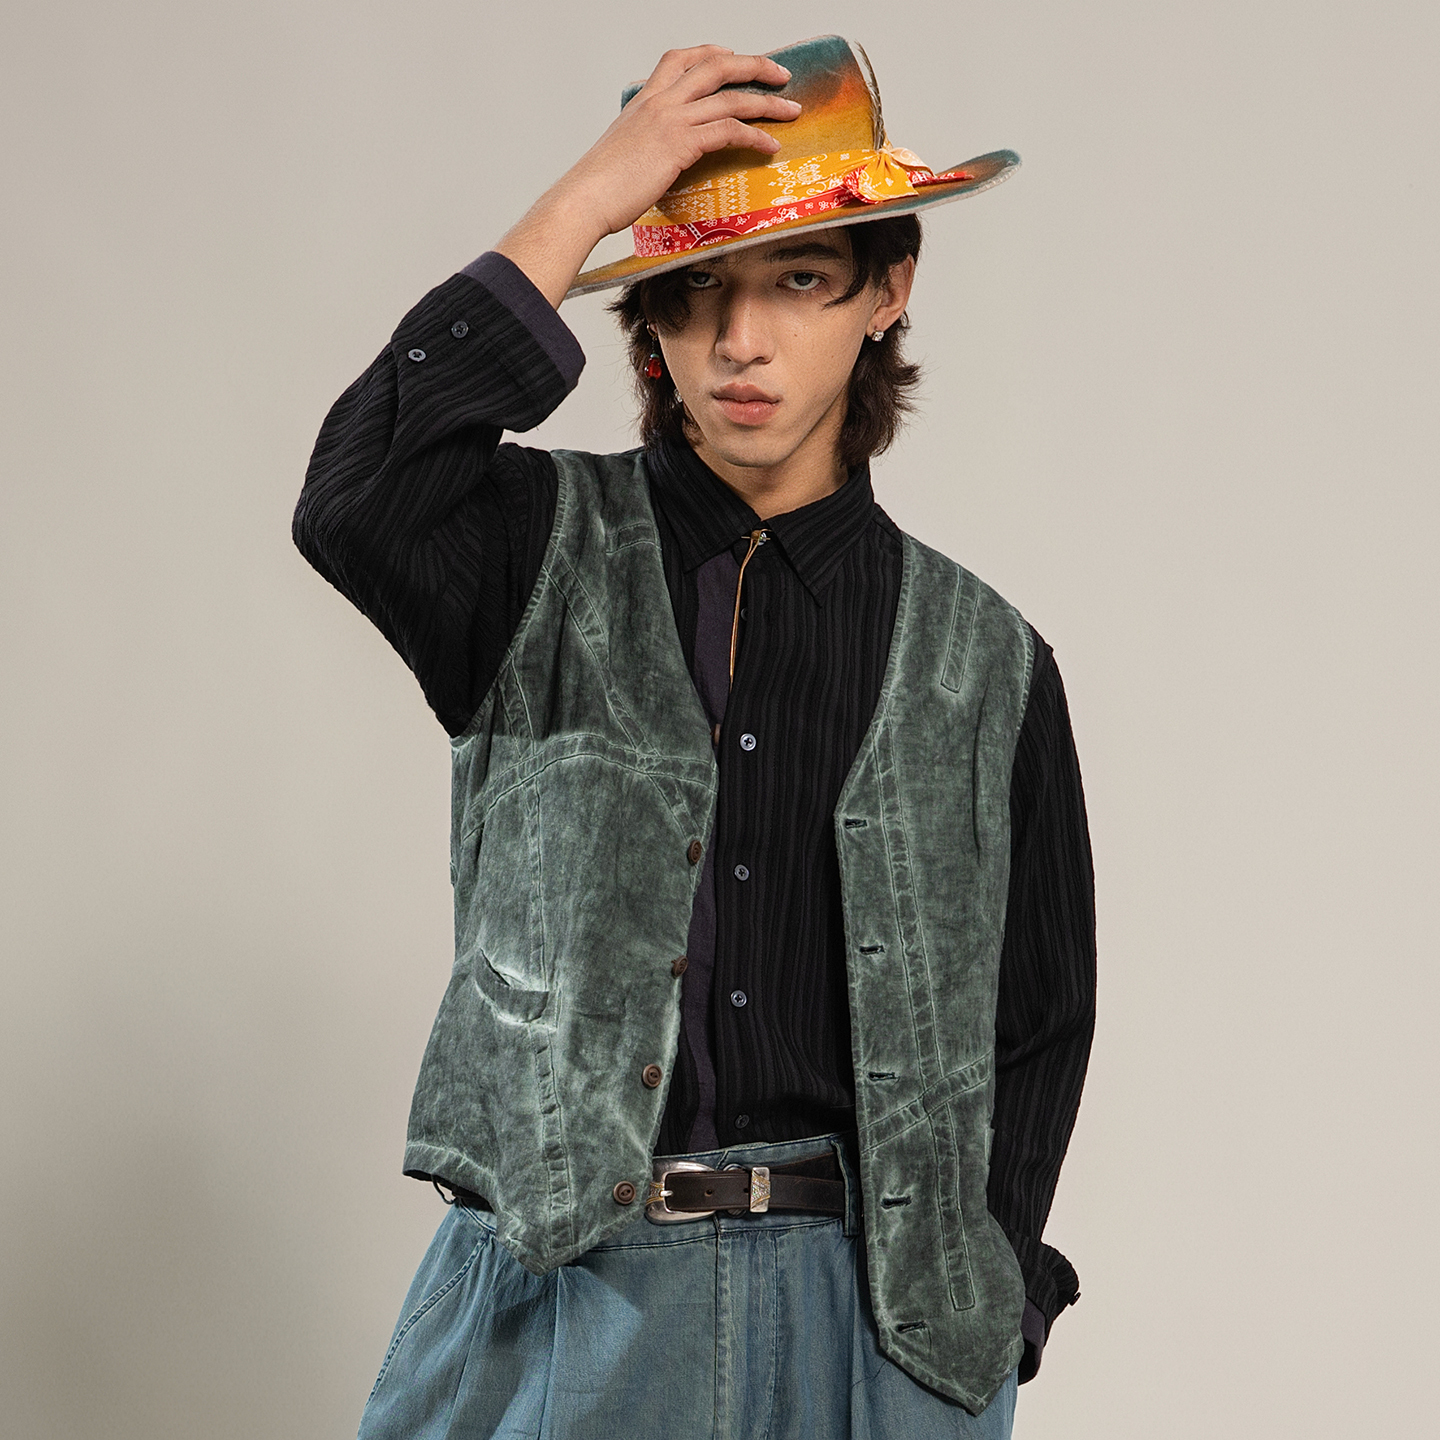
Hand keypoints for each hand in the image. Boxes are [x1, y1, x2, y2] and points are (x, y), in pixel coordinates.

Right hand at [494, 47, 799, 307]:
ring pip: (730, 98)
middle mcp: (659, 102)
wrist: (585, 199)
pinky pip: (729, 131)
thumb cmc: (599, 187)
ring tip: (790, 111)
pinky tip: (769, 146)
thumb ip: (644, 145)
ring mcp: (671, 120)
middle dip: (753, 66)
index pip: (680, 59)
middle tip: (780, 75)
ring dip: (767, 103)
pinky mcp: (680, 144)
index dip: (711, 52)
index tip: (733, 55)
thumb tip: (655, 159)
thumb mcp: (621, 153)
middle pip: (715, 66)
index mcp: (644, 101)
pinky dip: (755, 137)